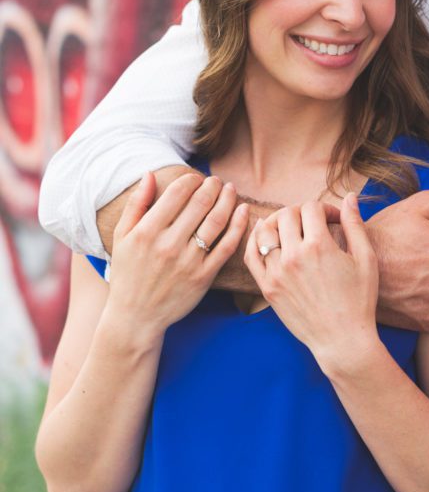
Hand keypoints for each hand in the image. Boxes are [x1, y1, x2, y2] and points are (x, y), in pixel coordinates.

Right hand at [106, 171, 249, 336]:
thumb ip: (136, 204)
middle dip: (212, 186)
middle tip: (217, 180)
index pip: (177, 194)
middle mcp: (168, 245)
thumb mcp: (122, 237)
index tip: (196, 178)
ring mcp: (188, 261)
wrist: (136, 317)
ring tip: (230, 189)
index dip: (191, 180)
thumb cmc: (128, 274)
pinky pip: (226, 246)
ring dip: (227, 199)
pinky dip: (238, 225)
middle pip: (200, 203)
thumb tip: (150, 174)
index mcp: (147, 232)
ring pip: (216, 221)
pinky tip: (242, 210)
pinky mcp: (204, 277)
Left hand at [244, 195, 379, 375]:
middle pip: (286, 214)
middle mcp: (293, 256)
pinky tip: (264, 235)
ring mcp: (276, 273)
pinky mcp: (267, 288)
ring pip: (265, 231)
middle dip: (301, 213)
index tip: (333, 220)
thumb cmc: (359, 300)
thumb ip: (354, 225)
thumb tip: (350, 197)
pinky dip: (254, 240)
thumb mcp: (365, 259)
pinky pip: (251, 255)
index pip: (311, 208)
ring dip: (277, 222)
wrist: (342, 340)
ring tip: (290, 228)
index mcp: (319, 246)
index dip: (325, 208)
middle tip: (312, 223)